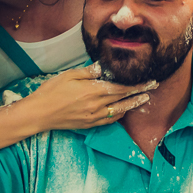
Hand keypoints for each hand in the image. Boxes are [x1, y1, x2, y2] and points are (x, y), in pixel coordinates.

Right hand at [22, 64, 155, 131]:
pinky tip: (123, 111)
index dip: (137, 85)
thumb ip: (89, 72)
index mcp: (93, 91)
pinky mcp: (89, 124)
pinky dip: (119, 115)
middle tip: (153, 88)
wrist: (39, 113)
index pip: (121, 88)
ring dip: (132, 105)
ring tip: (143, 100)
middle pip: (123, 99)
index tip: (149, 82)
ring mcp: (93, 117)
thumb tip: (103, 68)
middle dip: (139, 93)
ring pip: (119, 112)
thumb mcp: (69, 75)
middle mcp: (96, 105)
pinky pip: (109, 121)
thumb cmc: (51, 91)